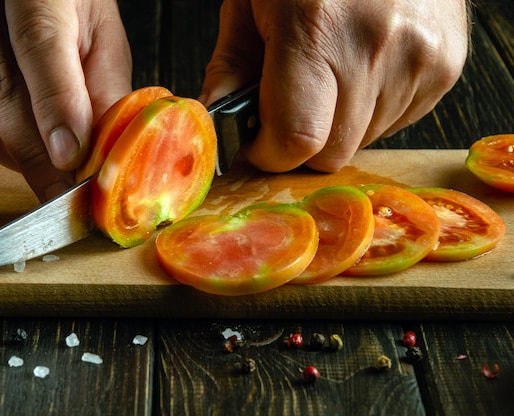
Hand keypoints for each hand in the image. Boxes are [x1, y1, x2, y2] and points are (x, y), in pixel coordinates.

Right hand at [0, 0, 131, 201]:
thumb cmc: (67, 6)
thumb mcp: (102, 34)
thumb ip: (104, 86)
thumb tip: (101, 150)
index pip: (38, 47)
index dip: (55, 109)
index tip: (70, 159)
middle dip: (33, 153)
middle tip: (62, 192)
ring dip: (8, 155)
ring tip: (44, 175)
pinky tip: (14, 151)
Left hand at [199, 0, 468, 172]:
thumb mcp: (252, 2)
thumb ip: (230, 67)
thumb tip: (217, 122)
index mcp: (315, 27)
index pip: (295, 139)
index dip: (269, 154)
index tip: (257, 143)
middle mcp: (374, 47)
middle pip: (330, 153)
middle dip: (300, 143)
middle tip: (289, 106)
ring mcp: (418, 59)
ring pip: (362, 142)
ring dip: (337, 125)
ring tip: (331, 74)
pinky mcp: (445, 67)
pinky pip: (395, 122)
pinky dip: (369, 111)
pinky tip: (362, 68)